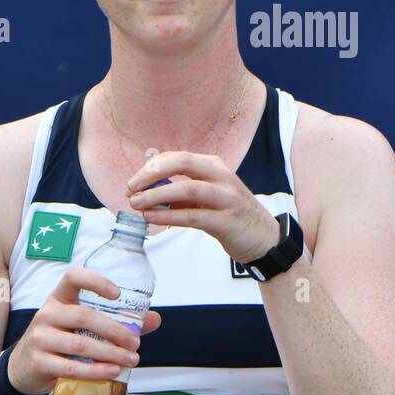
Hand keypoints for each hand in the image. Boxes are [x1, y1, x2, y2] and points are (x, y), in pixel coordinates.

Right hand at [6, 266, 162, 394]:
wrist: (24, 367)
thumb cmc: (61, 340)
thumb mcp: (81, 326)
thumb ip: (117, 321)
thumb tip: (155, 319)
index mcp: (59, 298)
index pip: (73, 278)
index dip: (95, 281)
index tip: (118, 294)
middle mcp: (47, 314)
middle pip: (83, 316)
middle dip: (114, 330)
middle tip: (135, 343)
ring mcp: (40, 338)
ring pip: (79, 344)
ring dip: (109, 353)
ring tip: (130, 360)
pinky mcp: (39, 362)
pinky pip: (71, 366)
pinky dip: (94, 371)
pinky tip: (112, 372)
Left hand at [124, 151, 279, 263]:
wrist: (263, 237)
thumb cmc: (230, 214)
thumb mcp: (207, 194)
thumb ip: (182, 188)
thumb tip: (148, 180)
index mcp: (215, 166)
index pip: (178, 157)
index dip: (152, 167)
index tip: (134, 181)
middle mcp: (222, 177)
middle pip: (184, 163)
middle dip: (153, 174)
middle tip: (131, 188)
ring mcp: (226, 198)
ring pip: (187, 189)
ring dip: (157, 196)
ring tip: (136, 204)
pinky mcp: (226, 221)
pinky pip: (193, 216)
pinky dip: (169, 216)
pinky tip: (152, 218)